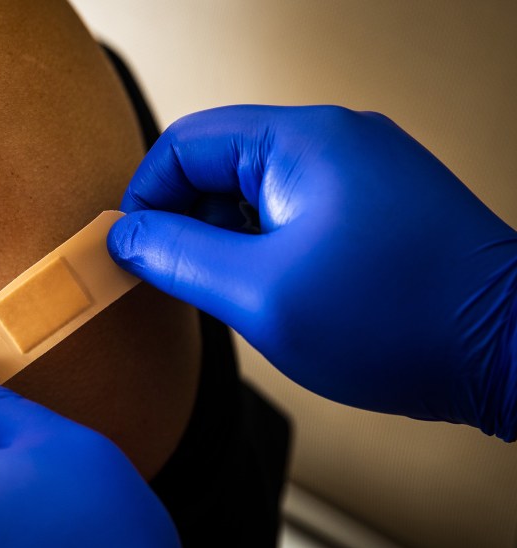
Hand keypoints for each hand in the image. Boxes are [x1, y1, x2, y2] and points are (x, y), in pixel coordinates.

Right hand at [108, 105, 516, 439]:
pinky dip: (265, 246)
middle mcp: (334, 139)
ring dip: (226, 239)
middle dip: (185, 222)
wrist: (512, 352)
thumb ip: (179, 257)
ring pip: (255, 190)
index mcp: (302, 141)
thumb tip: (126, 237)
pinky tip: (274, 292)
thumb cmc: (395, 321)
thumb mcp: (260, 295)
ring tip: (233, 295)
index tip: (130, 252)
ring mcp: (361, 169)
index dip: (145, 198)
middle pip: (219, 163)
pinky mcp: (377, 203)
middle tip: (177, 281)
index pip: (185, 143)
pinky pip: (294, 209)